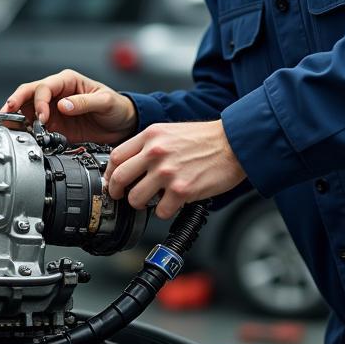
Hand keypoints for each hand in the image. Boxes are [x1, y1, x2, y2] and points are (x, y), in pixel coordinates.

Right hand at [1, 69, 138, 144]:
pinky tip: (22, 135)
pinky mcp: (54, 125)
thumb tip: (62, 105)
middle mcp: (56, 93)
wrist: (122, 124)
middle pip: (28, 94)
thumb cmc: (116, 106)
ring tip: (10, 127)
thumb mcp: (105, 101)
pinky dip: (27, 131)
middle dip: (15, 102)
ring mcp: (53, 109)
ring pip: (27, 110)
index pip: (44, 87)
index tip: (43, 117)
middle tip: (7, 114)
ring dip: (17, 118)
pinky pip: (35, 127)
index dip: (39, 101)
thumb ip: (83, 102)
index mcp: (67, 81)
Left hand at [104, 120, 245, 219]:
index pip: (116, 157)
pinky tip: (171, 204)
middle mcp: (155, 153)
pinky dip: (164, 212)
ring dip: (140, 204)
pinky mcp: (182, 190)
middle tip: (121, 196)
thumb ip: (149, 145)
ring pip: (136, 198)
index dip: (109, 173)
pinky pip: (161, 211)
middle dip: (116, 192)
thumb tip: (131, 163)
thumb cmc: (205, 138)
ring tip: (150, 201)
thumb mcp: (169, 131)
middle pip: (119, 178)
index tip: (112, 181)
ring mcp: (167, 172)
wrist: (234, 143)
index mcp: (150, 136)